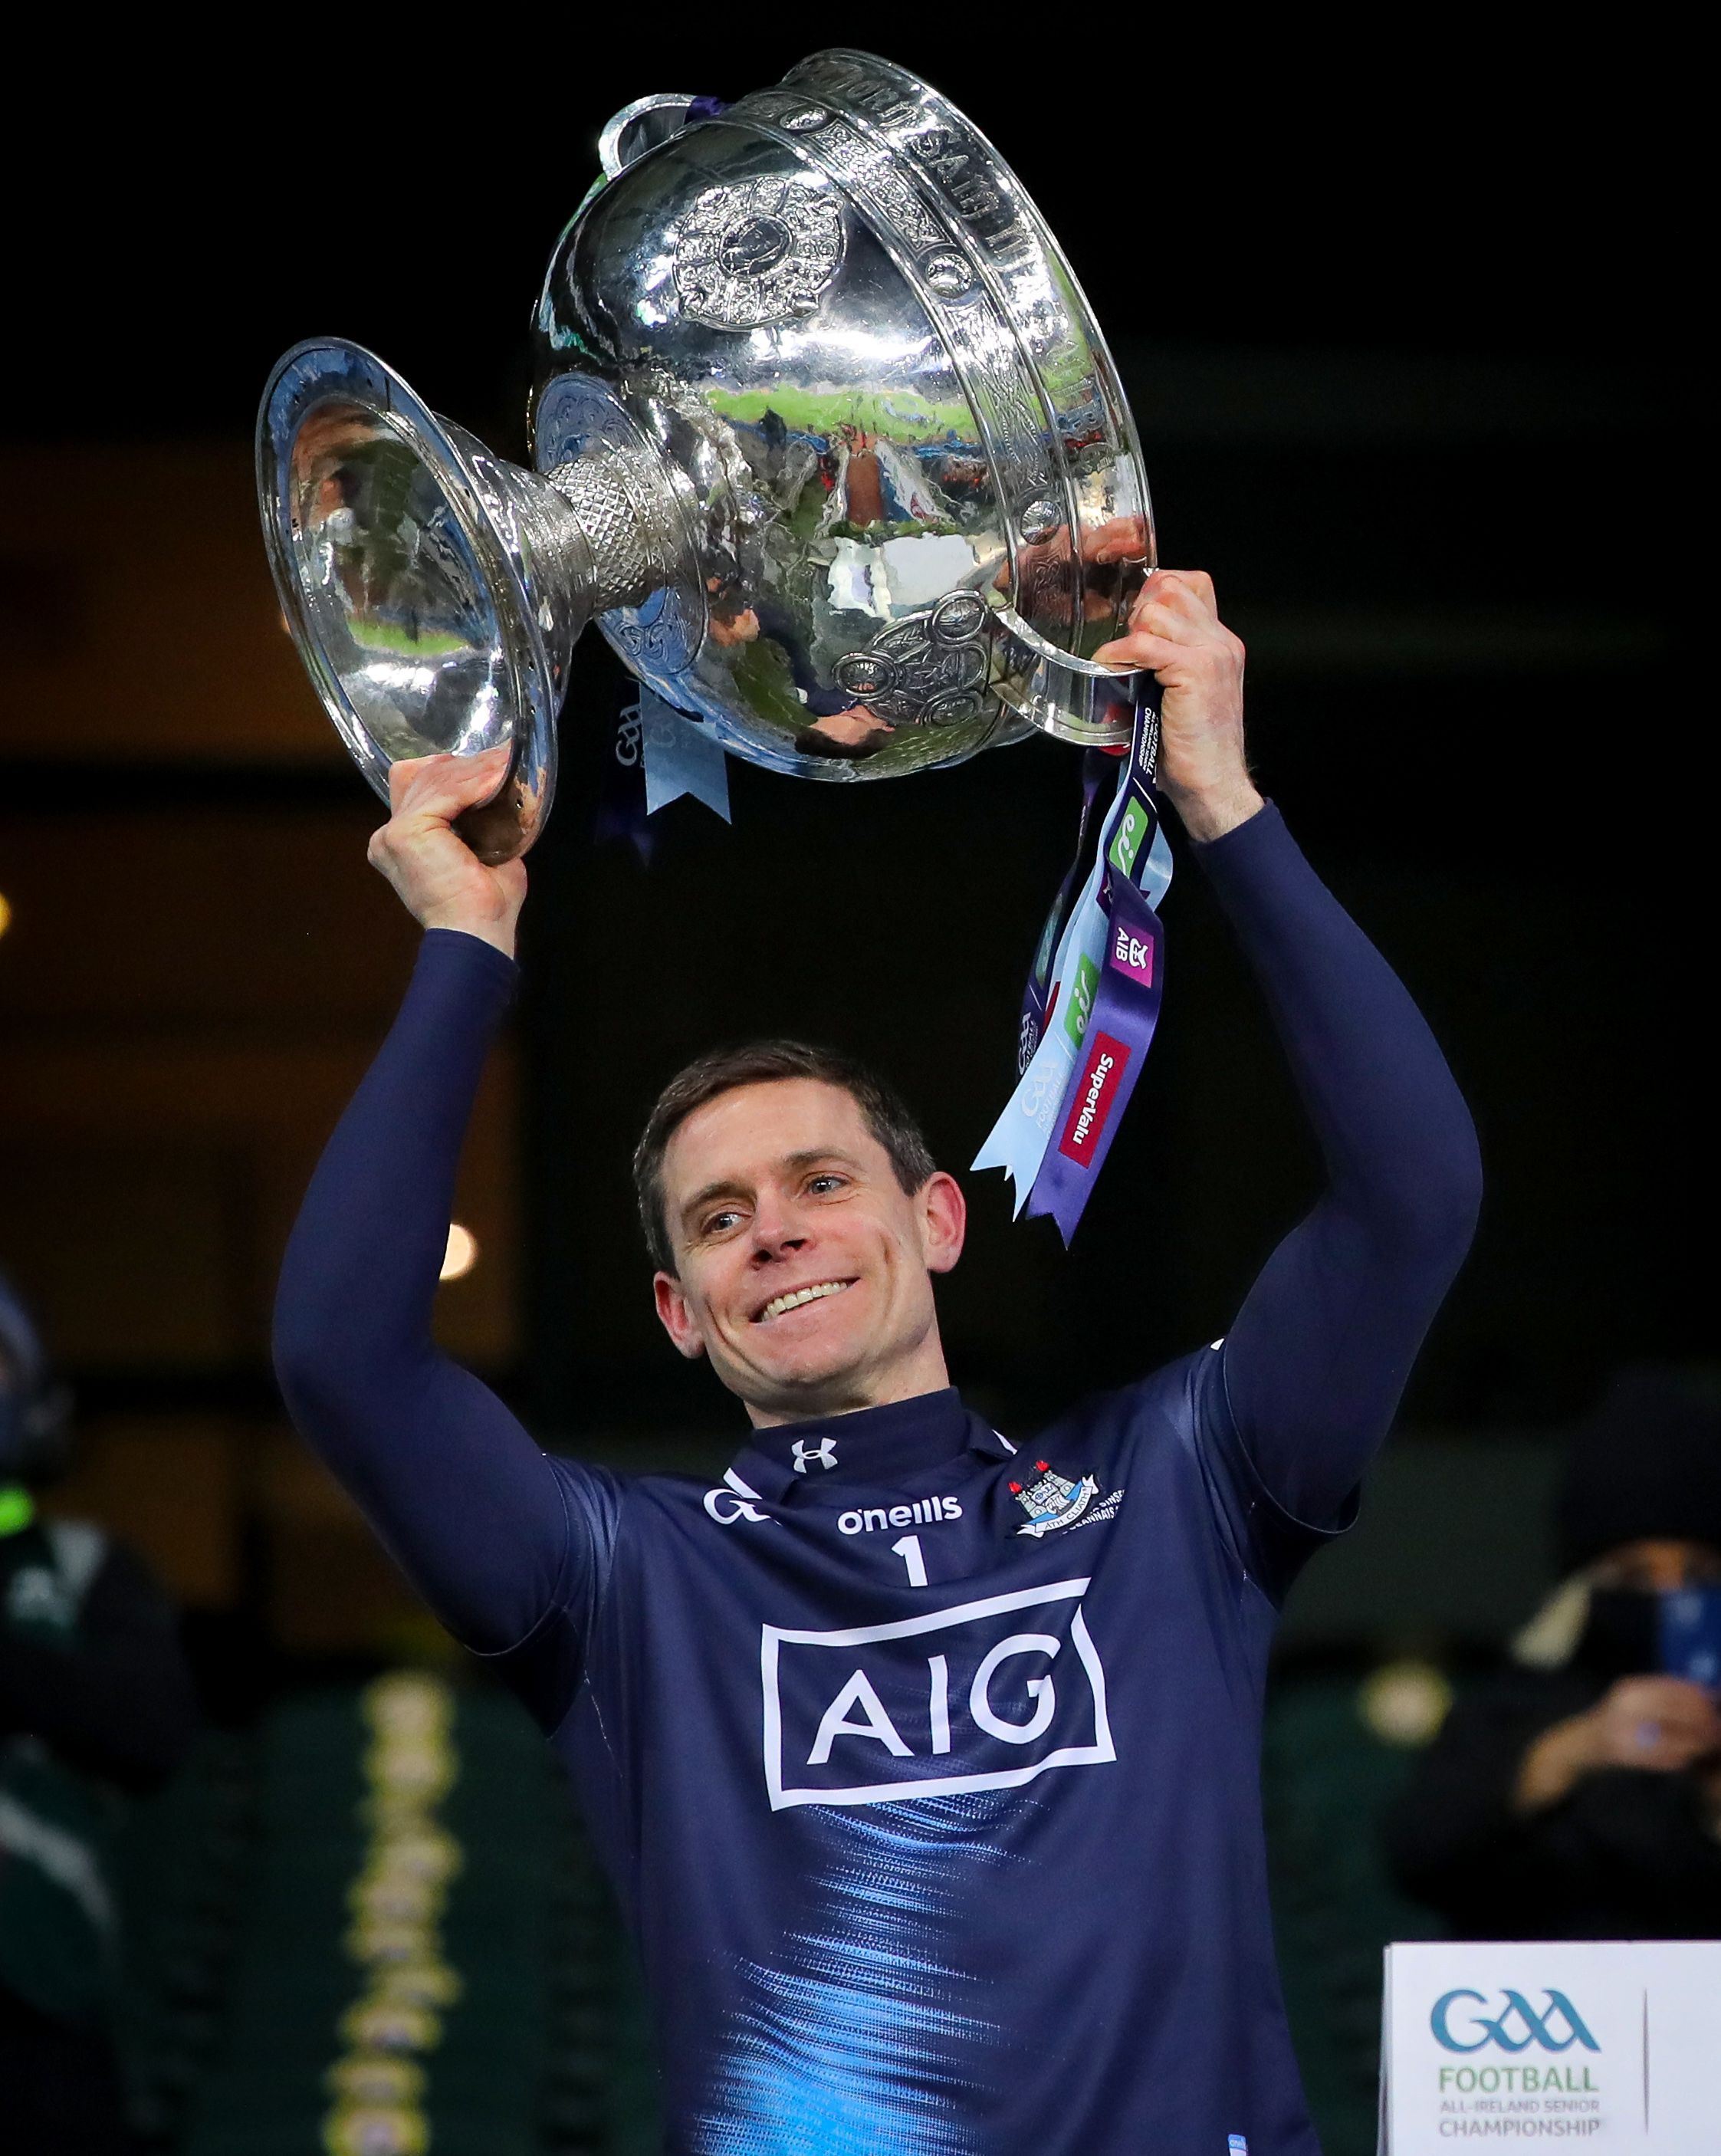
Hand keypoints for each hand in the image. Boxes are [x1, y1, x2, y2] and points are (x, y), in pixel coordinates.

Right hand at [365, 748, 526, 958]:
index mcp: (399, 843)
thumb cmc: (484, 907)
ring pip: (436, 782)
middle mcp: (389, 836)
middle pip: (425, 778)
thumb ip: (480, 826)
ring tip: (505, 763)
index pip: (417, 787)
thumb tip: (502, 801)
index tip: (489, 767)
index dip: (452, 773)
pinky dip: (475, 783)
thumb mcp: (483, 855)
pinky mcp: (407, 832)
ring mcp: (394, 832)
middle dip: (468, 767)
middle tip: (503, 759)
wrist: (477, 934)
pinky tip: (498, 777)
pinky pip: (446, 793)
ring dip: (475, 771)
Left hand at [1092, 570, 1260, 841]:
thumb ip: (1168, 664)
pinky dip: (1120, 654)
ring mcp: (1211, 653)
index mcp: (1220, 643)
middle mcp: (1221, 641)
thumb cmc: (1192, 750)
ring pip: (1157, 609)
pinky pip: (1144, 644)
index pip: (1190, 584)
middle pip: (1172, 586)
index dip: (1157, 590)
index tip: (1134, 619)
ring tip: (1123, 662)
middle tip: (1127, 645)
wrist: (1213, 784)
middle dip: (1140, 608)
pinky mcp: (1195, 671)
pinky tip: (1111, 668)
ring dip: (1131, 632)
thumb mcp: (1183, 694)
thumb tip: (1125, 648)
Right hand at [1513, 1675, 1720, 1814]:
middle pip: (1675, 1710)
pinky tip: (1685, 1760)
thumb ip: (1663, 1695)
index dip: (1699, 1696)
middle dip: (1702, 1720)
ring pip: (1672, 1735)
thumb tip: (1705, 1693)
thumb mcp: (1635, 1699)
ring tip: (1708, 1745)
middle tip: (1717, 1729)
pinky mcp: (1622, 1752)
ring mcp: (1623, 1728)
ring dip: (1694, 1742)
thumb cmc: (1614, 1720)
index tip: (1716, 1702)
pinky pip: (1659, 1757)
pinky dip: (1677, 1759)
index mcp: (1631, 1689)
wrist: (1579, 1745)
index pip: (1673, 1688)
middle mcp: (1626, 1704)